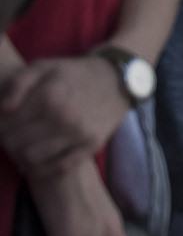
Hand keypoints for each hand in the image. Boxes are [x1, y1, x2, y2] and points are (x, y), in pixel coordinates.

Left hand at [0, 54, 132, 182]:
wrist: (117, 80)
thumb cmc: (74, 73)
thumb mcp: (44, 66)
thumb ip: (17, 83)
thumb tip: (3, 110)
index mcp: (48, 97)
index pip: (5, 123)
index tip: (2, 124)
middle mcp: (64, 117)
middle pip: (14, 142)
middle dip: (6, 141)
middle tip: (10, 136)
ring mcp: (79, 134)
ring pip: (31, 158)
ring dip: (20, 155)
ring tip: (22, 147)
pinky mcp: (92, 146)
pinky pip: (58, 168)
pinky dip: (42, 169)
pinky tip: (36, 162)